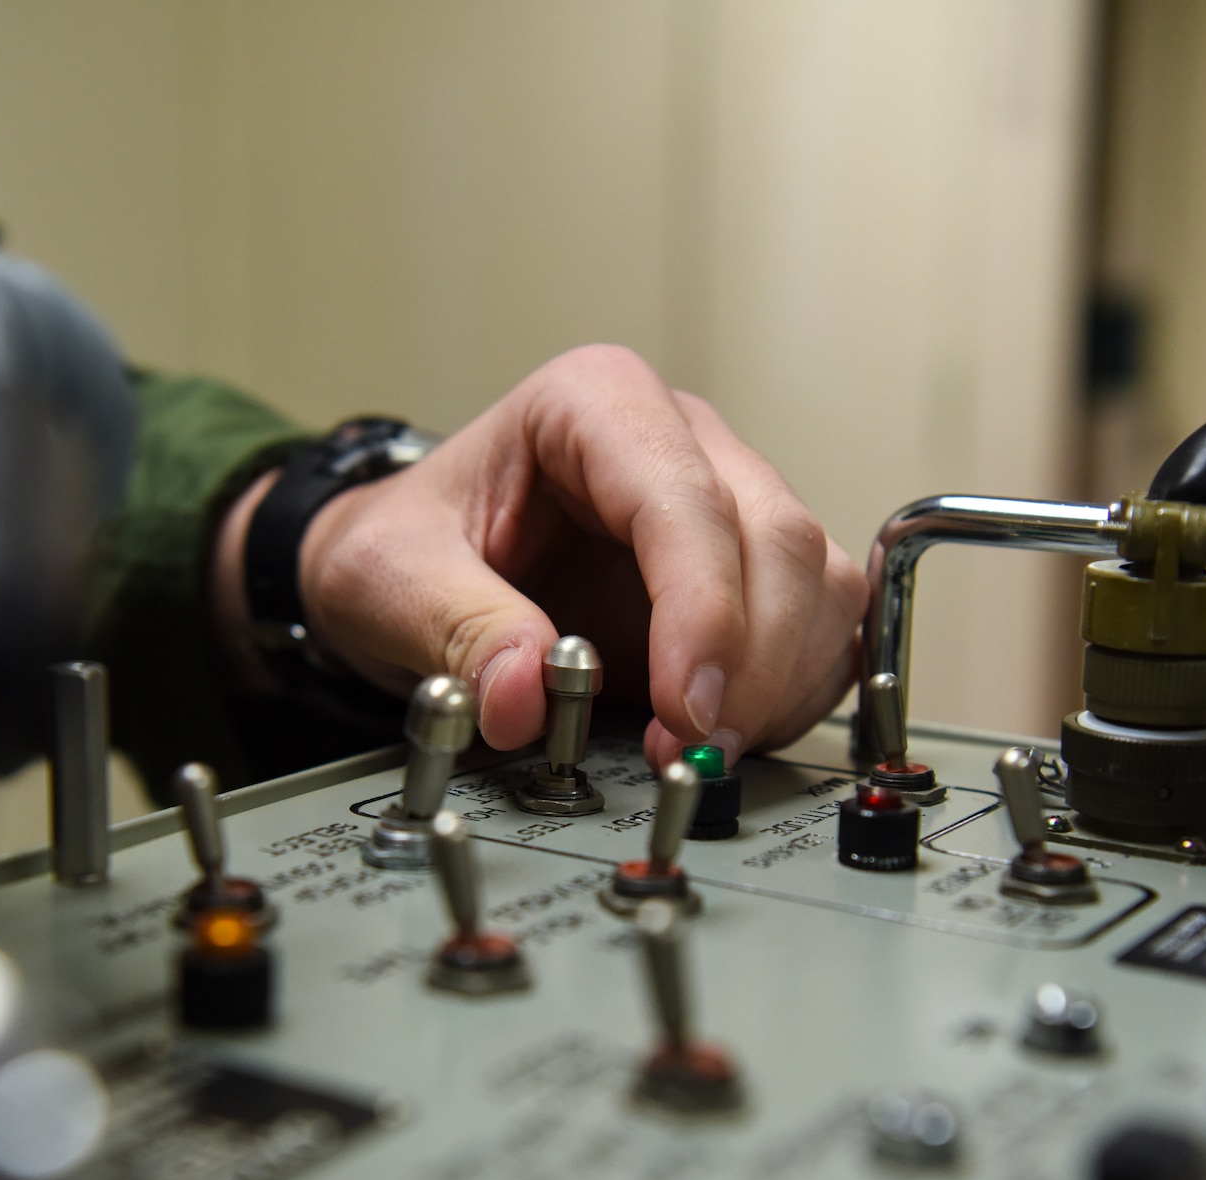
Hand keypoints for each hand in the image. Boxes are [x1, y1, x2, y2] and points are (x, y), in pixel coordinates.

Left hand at [217, 345, 867, 767]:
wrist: (412, 569)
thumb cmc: (407, 544)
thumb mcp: (387, 577)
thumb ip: (454, 627)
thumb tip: (522, 696)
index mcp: (595, 404)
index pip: (686, 500)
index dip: (703, 611)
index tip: (684, 707)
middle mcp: (681, 440)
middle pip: (777, 539)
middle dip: (752, 661)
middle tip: (693, 749)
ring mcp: (726, 504)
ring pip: (817, 583)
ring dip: (781, 682)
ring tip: (702, 750)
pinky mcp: (747, 577)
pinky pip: (816, 630)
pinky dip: (789, 695)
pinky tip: (725, 734)